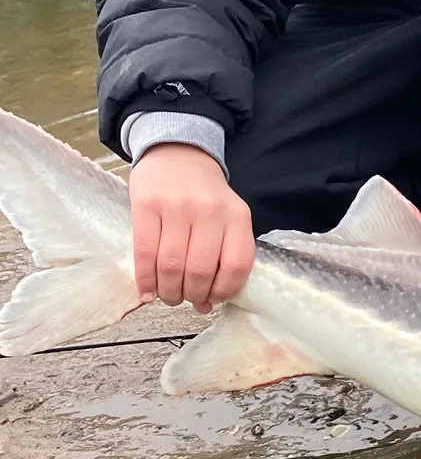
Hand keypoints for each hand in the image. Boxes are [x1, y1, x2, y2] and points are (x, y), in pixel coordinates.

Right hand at [129, 144, 254, 313]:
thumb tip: (208, 305)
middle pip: (200, 269)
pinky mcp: (146, 206)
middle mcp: (210, 211)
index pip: (237, 264)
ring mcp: (177, 208)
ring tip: (168, 297)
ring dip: (168, 291)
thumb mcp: (226, 216)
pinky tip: (147, 292)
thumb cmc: (204, 194)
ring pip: (171, 265)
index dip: (224, 291)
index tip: (214, 300)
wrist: (178, 153)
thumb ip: (222, 256)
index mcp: (237, 215)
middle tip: (185, 300)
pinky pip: (144, 253)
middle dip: (192, 295)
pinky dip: (145, 280)